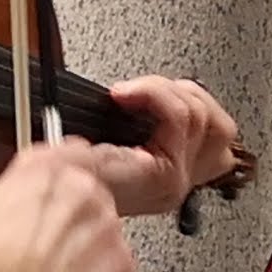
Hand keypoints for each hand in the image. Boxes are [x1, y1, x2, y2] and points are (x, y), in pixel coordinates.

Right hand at [0, 141, 135, 271]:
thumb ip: (2, 199)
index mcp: (45, 171)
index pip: (76, 151)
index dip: (74, 168)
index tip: (74, 179)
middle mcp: (82, 191)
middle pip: (96, 191)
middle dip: (79, 215)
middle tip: (56, 242)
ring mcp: (108, 227)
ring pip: (107, 229)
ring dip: (90, 247)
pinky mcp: (123, 264)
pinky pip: (118, 266)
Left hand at [77, 73, 238, 215]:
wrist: (48, 181)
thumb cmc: (66, 163)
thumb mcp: (113, 129)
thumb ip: (143, 114)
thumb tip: (144, 90)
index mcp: (168, 172)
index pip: (216, 134)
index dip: (188, 98)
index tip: (145, 91)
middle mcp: (179, 180)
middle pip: (222, 128)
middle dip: (185, 93)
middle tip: (144, 92)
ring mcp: (176, 181)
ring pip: (203, 117)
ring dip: (164, 90)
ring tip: (131, 94)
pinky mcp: (167, 176)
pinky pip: (180, 117)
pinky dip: (153, 93)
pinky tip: (125, 96)